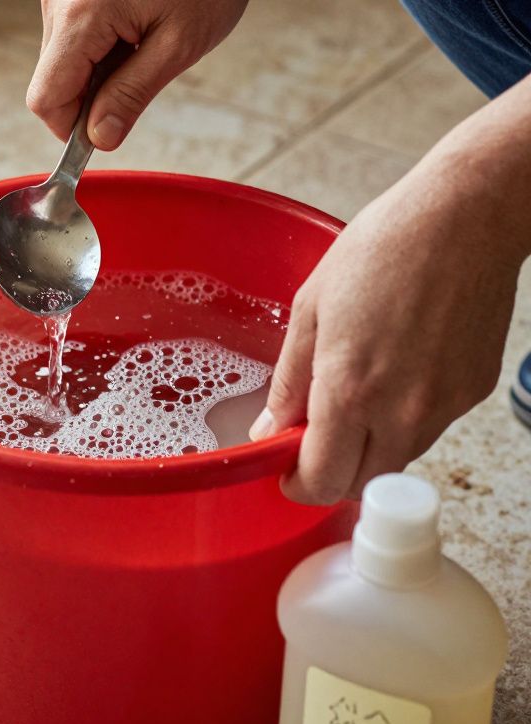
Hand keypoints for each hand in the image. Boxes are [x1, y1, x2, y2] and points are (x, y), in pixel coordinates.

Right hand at [28, 0, 247, 148]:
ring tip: (140, 40)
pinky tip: (132, 25)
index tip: (103, 135)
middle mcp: (58, 2)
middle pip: (51, 79)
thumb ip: (132, 94)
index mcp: (81, 16)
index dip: (71, 128)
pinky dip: (98, 45)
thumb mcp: (178, 44)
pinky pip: (69, 35)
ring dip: (96, 68)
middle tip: (139, 75)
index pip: (46, 98)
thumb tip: (100, 138)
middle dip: (90, 95)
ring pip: (59, 59)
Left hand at [249, 162, 525, 503]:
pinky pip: (430, 429)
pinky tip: (397, 371)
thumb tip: (270, 430)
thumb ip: (289, 381)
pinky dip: (405, 420)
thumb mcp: (310, 309)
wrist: (465, 218)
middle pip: (361, 484)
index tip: (286, 470)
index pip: (322, 480)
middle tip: (313, 439)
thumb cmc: (381, 250)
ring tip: (356, 393)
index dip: (298, 484)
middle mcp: (402, 411)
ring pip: (396, 460)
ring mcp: (444, 406)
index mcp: (350, 391)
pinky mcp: (474, 393)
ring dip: (369, 448)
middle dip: (331, 472)